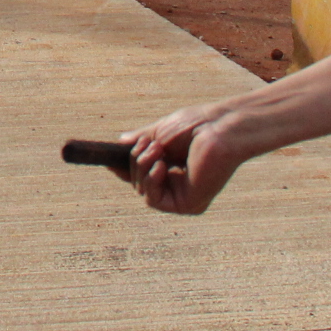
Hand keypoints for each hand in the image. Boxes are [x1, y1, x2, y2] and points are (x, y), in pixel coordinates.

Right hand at [119, 101, 254, 215]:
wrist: (219, 128)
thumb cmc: (196, 125)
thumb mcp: (159, 133)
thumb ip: (140, 142)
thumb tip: (121, 142)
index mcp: (175, 169)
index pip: (143, 174)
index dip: (127, 167)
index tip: (110, 159)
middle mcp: (180, 185)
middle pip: (138, 182)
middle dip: (136, 161)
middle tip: (148, 144)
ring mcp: (184, 196)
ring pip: (143, 191)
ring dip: (142, 168)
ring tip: (157, 149)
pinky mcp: (189, 205)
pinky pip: (154, 201)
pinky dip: (151, 182)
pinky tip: (161, 166)